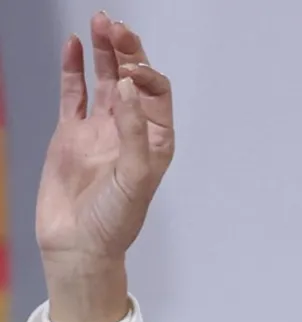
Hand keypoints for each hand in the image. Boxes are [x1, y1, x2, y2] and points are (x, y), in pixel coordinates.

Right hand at [36, 11, 173, 321]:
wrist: (79, 245)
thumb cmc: (115, 220)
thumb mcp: (136, 177)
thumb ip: (132, 131)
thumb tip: (127, 86)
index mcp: (154, 142)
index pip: (156, 94)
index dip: (146, 76)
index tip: (130, 71)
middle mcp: (130, 132)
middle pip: (132, 80)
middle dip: (127, 52)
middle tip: (115, 25)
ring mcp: (99, 131)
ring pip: (104, 81)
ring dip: (104, 53)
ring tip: (100, 22)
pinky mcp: (71, 134)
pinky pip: (73, 94)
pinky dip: (74, 69)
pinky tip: (73, 45)